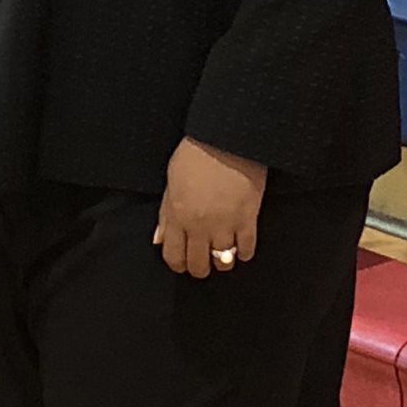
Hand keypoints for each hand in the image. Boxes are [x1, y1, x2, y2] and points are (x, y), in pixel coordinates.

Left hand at [153, 137, 267, 277]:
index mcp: (178, 216)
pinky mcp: (248, 219)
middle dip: (199, 268)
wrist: (227, 138)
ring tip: (224, 255)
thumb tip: (159, 240)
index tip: (184, 263)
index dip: (178, 264)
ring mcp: (224, 224)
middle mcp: (199, 226)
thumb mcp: (171, 182)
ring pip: (223, 262)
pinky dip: (244, 253)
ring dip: (222, 262)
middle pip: (198, 264)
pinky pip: (247, 249)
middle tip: (204, 262)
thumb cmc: (195, 154)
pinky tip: (242, 248)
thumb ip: (165, 214)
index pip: (173, 256)